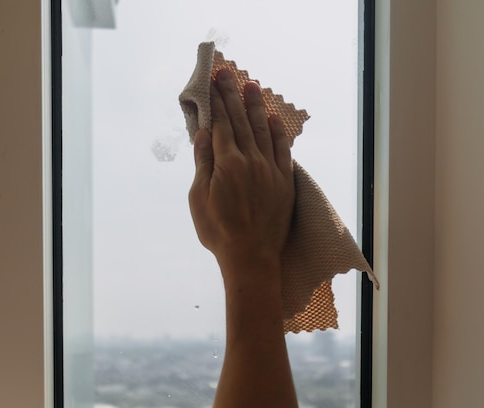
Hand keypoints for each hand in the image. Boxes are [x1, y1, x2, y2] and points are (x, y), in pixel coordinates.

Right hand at [188, 69, 294, 288]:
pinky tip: (274, 119)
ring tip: (252, 86)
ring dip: (256, 106)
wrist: (251, 257)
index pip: (220, 125)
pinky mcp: (284, 181)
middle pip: (240, 121)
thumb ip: (203, 164)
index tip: (211, 84)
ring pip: (263, 130)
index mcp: (228, 164)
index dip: (215, 103)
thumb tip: (204, 134)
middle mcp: (251, 161)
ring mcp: (271, 169)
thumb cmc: (218, 231)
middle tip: (228, 74)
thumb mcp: (199, 199)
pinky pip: (283, 150)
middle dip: (232, 95)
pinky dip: (278, 132)